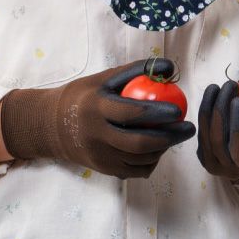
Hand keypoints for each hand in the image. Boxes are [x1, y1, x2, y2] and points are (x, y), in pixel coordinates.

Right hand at [0, 57, 195, 179]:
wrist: (50, 126)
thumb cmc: (83, 96)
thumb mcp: (103, 78)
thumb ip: (135, 72)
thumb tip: (169, 67)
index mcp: (97, 108)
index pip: (133, 113)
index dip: (159, 113)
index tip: (179, 110)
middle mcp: (97, 135)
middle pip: (140, 143)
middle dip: (170, 138)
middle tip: (188, 128)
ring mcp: (100, 157)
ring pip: (140, 160)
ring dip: (163, 149)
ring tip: (175, 136)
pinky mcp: (103, 170)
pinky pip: (135, 170)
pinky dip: (151, 161)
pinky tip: (158, 149)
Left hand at [196, 78, 238, 183]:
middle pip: (234, 146)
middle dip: (232, 117)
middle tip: (236, 92)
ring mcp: (218, 166)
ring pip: (214, 137)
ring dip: (216, 108)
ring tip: (225, 86)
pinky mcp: (204, 156)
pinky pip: (202, 132)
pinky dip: (206, 110)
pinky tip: (212, 91)